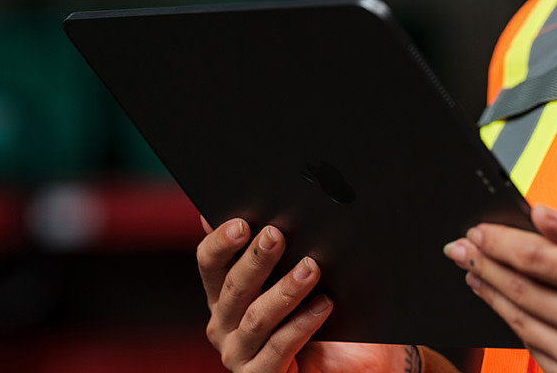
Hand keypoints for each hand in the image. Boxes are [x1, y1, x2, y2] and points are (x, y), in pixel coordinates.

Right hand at [196, 217, 442, 372]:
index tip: (241, 222)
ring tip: (311, 267)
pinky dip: (301, 324)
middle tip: (277, 234)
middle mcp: (222, 325)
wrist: (348, 366)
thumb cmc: (321, 317)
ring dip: (284, 290)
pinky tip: (324, 304)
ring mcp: (239, 355)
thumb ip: (279, 249)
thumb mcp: (298, 277)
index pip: (209, 263)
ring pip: (255, 318)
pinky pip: (279, 350)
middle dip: (255, 260)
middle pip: (231, 288)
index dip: (220, 242)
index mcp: (223, 295)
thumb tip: (265, 200)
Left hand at [446, 205, 556, 372]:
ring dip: (491, 295)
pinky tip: (503, 305)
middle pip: (520, 290)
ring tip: (473, 274)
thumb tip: (538, 213)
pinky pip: (534, 350)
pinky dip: (514, 325)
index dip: (498, 244)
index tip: (475, 232)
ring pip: (520, 322)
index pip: (537, 258)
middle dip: (483, 266)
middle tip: (458, 250)